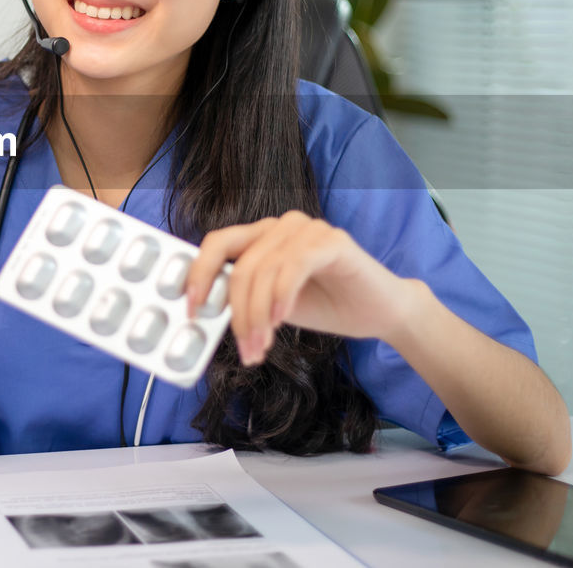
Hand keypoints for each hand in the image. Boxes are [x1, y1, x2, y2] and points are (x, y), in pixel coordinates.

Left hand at [184, 210, 422, 365]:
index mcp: (261, 236)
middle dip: (237, 314)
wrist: (380, 312)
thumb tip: (206, 313)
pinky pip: (293, 267)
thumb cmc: (327, 306)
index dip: (199, 275)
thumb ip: (244, 301)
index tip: (193, 309)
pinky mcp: (331, 240)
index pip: (217, 245)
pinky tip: (281, 322)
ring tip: (262, 347)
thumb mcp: (272, 306)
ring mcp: (306, 228)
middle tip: (244, 348)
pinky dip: (281, 297)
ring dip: (258, 316)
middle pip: (239, 265)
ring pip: (262, 271)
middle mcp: (280, 225)